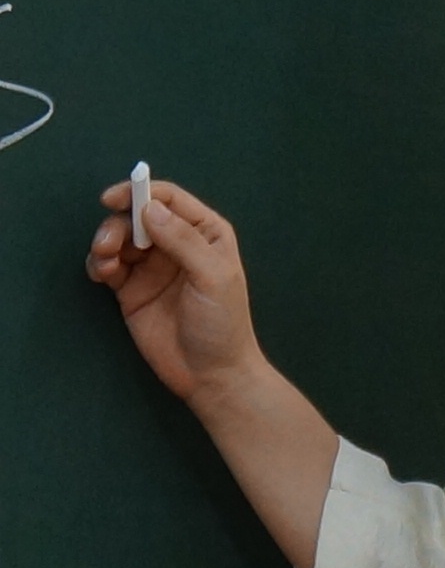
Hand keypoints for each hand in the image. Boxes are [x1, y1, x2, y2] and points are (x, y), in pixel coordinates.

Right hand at [86, 178, 263, 404]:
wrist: (210, 374)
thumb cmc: (222, 323)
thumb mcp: (212, 277)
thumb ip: (183, 241)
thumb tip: (150, 209)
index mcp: (205, 232)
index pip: (169, 199)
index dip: (141, 192)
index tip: (113, 199)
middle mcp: (178, 243)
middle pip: (138, 216)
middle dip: (118, 223)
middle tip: (109, 245)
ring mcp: (153, 266)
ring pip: (120, 238)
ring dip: (105, 243)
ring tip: (105, 262)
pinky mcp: (132, 289)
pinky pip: (109, 265)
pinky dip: (99, 263)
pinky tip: (102, 273)